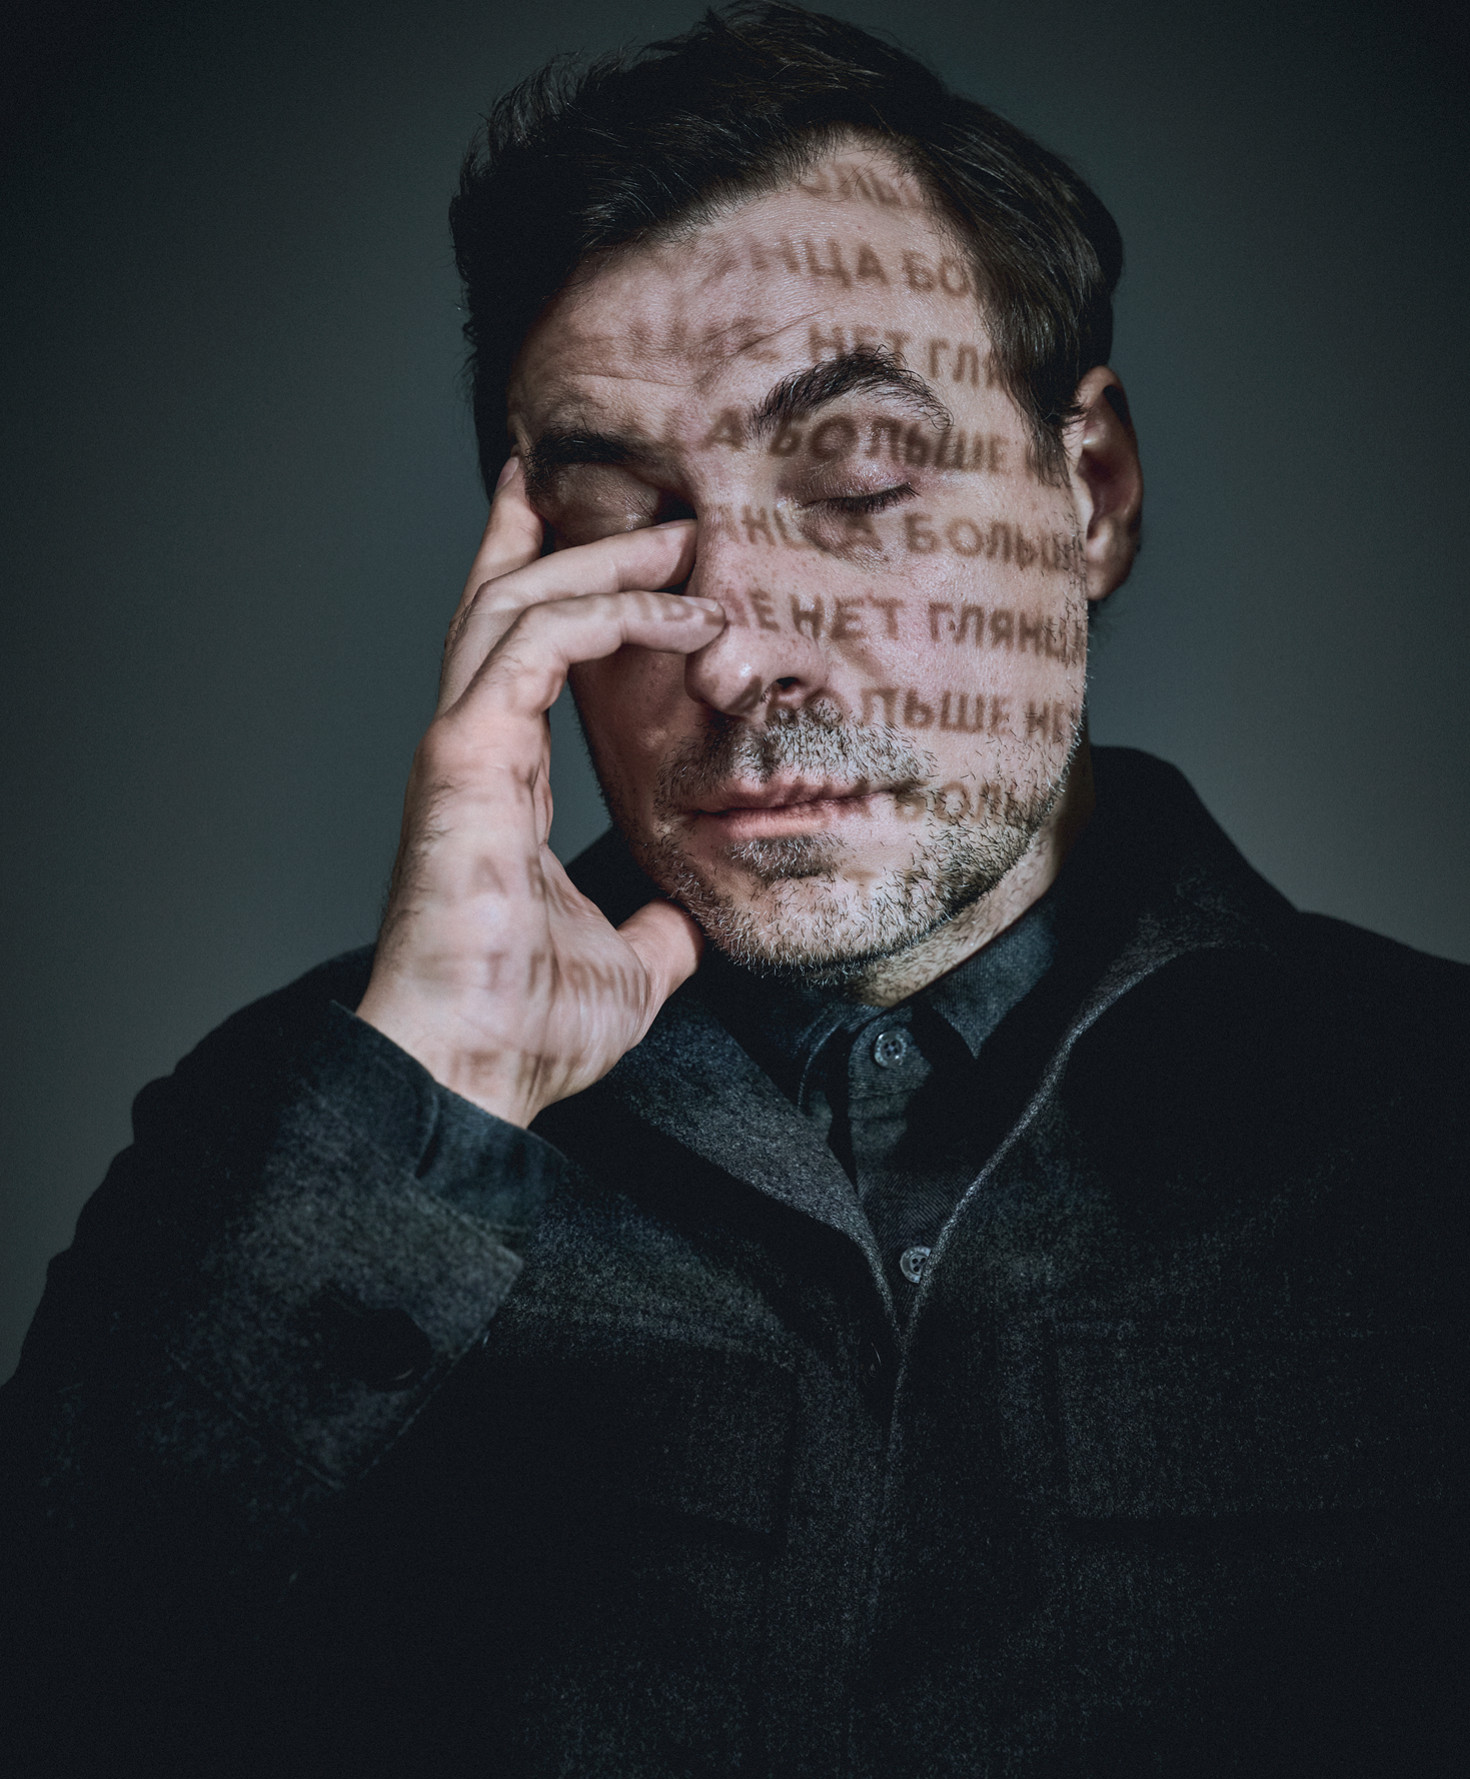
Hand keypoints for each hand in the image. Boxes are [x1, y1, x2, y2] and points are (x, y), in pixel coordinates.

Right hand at [356, 458, 723, 1126]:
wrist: (475, 1067)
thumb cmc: (529, 1027)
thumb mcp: (632, 966)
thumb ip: (658, 928)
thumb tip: (691, 920)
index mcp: (499, 786)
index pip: (524, 662)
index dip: (568, 596)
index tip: (626, 557)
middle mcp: (471, 751)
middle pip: (511, 608)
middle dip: (583, 547)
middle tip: (667, 517)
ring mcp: (460, 746)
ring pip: (518, 606)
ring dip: (603, 561)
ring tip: (684, 540)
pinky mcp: (463, 753)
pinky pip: (536, 644)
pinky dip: (608, 615)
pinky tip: (681, 617)